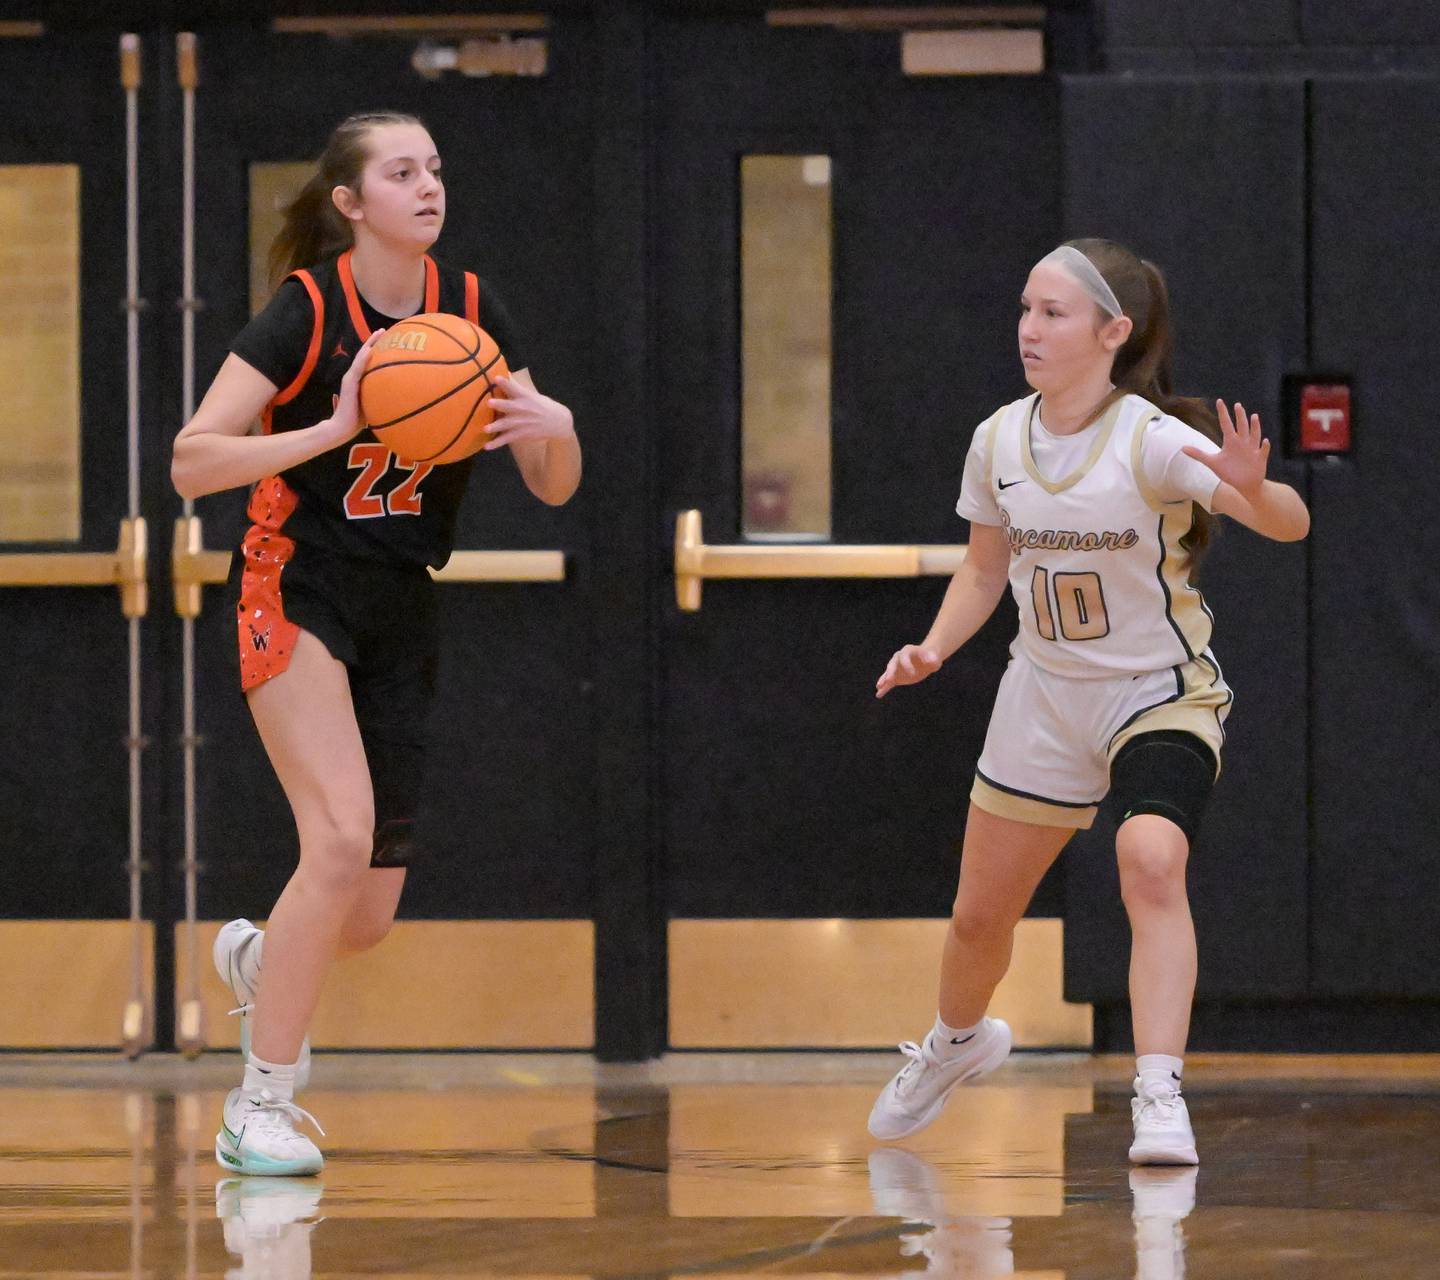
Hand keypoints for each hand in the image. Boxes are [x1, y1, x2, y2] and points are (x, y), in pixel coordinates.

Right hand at [324, 329, 386, 444]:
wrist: (341, 427)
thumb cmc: (356, 420)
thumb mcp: (371, 406)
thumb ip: (377, 400)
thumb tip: (392, 401)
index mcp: (359, 380)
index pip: (368, 361)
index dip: (376, 349)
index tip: (387, 340)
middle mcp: (353, 376)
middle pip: (364, 354)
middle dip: (374, 341)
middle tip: (384, 330)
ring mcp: (350, 378)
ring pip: (361, 356)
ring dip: (370, 343)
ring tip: (380, 333)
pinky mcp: (349, 383)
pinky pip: (358, 368)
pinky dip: (364, 358)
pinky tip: (371, 349)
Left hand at [483, 376, 575, 451]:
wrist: (559, 423)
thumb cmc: (543, 406)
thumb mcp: (534, 395)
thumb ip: (517, 388)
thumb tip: (505, 374)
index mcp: (526, 397)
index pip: (515, 387)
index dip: (506, 383)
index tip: (496, 378)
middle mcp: (523, 409)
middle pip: (510, 406)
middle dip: (500, 404)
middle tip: (489, 402)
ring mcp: (522, 423)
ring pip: (507, 424)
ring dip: (496, 426)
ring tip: (485, 429)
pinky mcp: (522, 434)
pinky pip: (507, 438)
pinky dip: (497, 443)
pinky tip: (486, 446)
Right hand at [876, 644, 941, 698]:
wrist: (927, 660)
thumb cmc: (931, 657)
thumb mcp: (934, 658)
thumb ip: (933, 659)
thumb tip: (931, 661)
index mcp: (908, 651)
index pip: (904, 656)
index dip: (907, 664)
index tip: (912, 674)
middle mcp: (899, 658)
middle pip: (892, 663)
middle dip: (890, 671)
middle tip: (889, 679)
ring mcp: (897, 667)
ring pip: (888, 673)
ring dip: (884, 679)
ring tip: (879, 686)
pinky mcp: (896, 677)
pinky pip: (889, 682)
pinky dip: (884, 688)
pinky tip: (879, 694)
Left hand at [1183, 400, 1270, 500]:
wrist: (1244, 484)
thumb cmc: (1229, 471)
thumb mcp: (1212, 463)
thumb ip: (1198, 454)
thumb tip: (1182, 448)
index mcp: (1231, 442)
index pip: (1226, 424)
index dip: (1223, 413)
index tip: (1219, 401)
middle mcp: (1242, 443)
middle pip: (1241, 426)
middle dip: (1240, 417)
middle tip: (1237, 405)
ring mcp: (1252, 450)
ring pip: (1254, 435)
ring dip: (1255, 427)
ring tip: (1254, 416)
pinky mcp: (1260, 459)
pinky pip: (1263, 451)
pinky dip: (1265, 446)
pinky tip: (1265, 440)